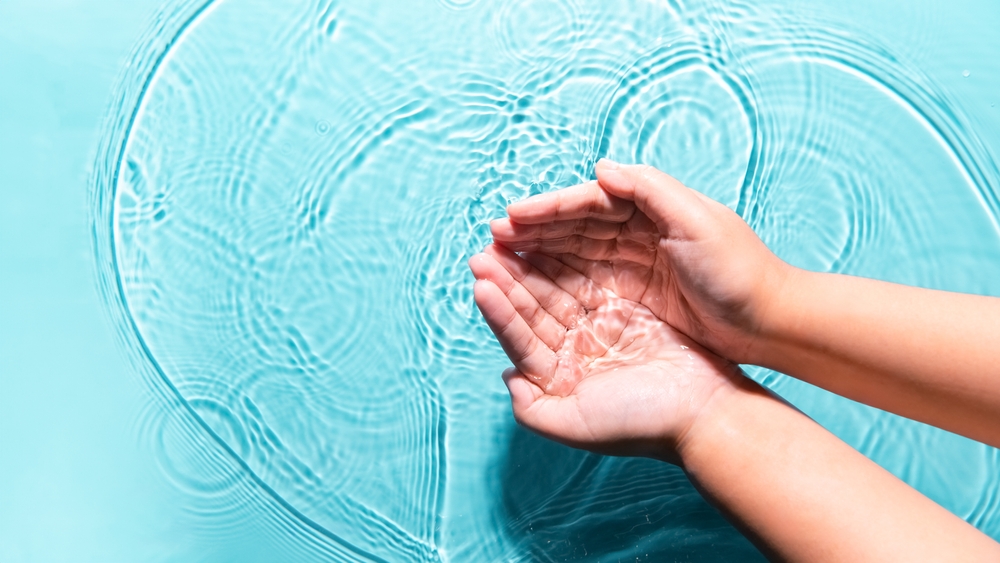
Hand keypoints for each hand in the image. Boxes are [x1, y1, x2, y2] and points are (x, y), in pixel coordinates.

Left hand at [469, 244, 743, 461]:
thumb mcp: (576, 426)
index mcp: (561, 380)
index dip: (499, 312)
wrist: (705, 411)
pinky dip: (569, 263)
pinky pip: (591, 281)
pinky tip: (549, 243)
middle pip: (534, 311)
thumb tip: (508, 376)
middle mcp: (577, 354)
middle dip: (508, 281)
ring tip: (505, 240)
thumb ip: (532, 410)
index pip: (521, 339)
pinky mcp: (629, 310)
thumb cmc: (642, 423)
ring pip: (557, 292)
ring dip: (531, 268)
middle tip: (484, 250)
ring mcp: (602, 330)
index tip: (479, 283)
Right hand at [490, 159, 791, 363]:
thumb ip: (651, 190)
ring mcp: (635, 265)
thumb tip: (601, 167)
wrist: (770, 322)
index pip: (589, 203)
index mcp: (651, 208)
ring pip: (574, 254)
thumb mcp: (700, 222)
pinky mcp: (635, 296)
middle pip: (575, 226)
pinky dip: (556, 280)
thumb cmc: (739, 271)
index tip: (511, 216)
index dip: (549, 208)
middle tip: (493, 238)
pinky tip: (532, 285)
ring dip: (538, 254)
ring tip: (500, 259)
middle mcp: (637, 232)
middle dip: (534, 230)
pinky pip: (585, 283)